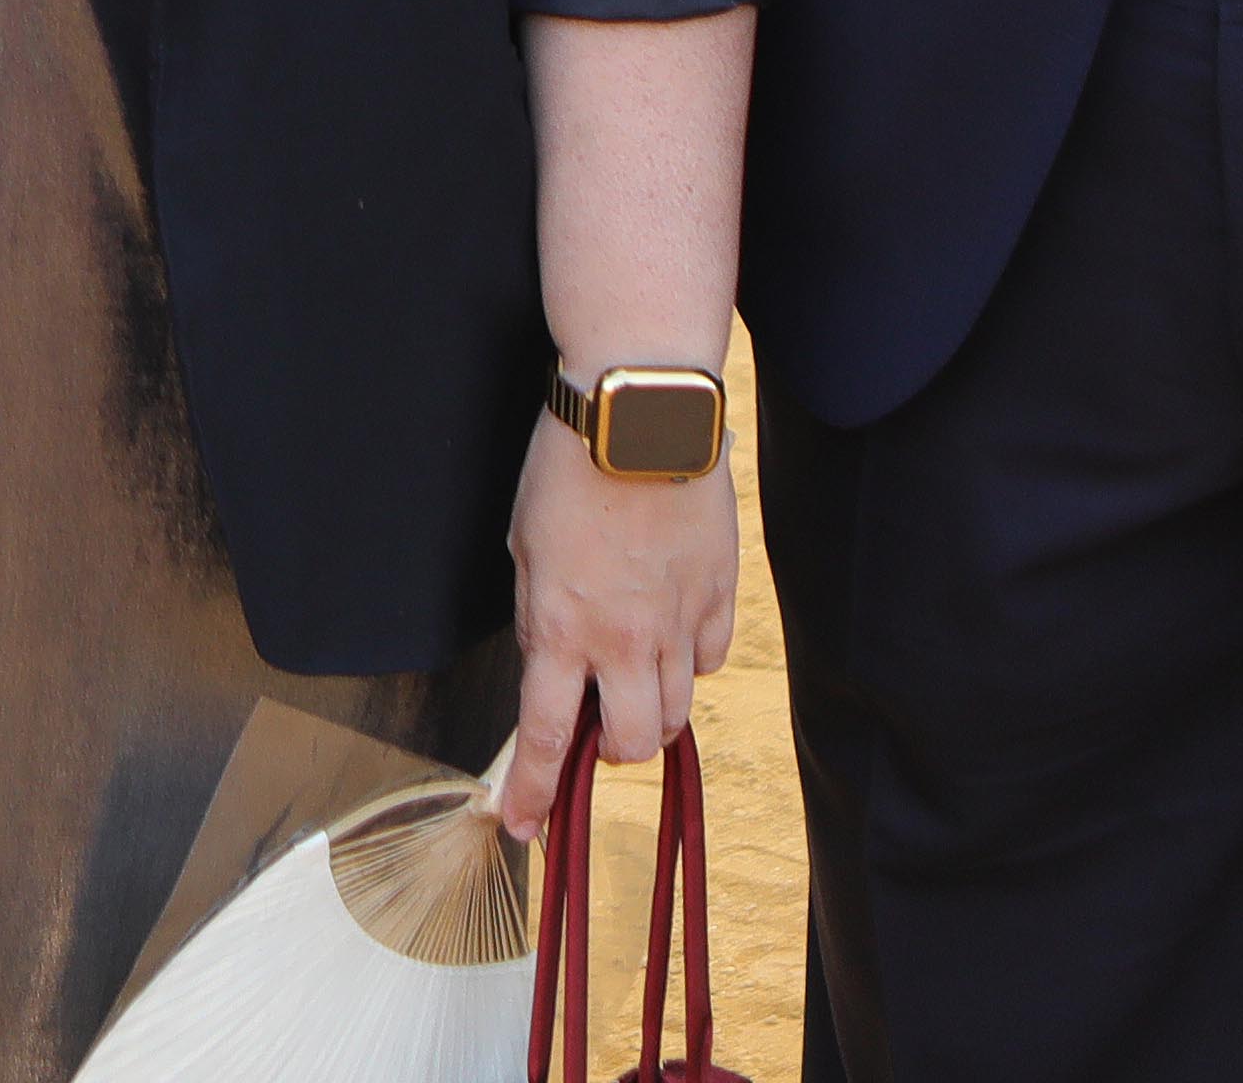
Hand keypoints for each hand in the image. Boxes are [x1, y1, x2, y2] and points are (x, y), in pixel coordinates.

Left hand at [494, 397, 735, 831]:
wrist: (639, 416)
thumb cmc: (566, 470)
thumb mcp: (524, 548)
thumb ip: (538, 618)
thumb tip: (551, 660)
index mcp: (562, 630)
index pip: (548, 739)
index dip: (536, 794)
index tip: (526, 825)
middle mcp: (625, 640)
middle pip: (633, 744)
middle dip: (614, 748)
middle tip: (599, 717)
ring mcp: (679, 621)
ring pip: (677, 710)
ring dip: (652, 706)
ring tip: (634, 665)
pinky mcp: (719, 594)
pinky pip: (710, 657)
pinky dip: (689, 659)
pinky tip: (671, 626)